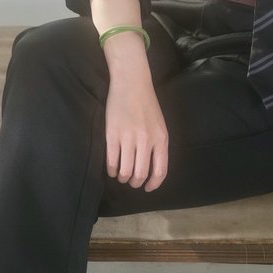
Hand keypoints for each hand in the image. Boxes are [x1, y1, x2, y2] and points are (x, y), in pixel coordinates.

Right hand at [102, 34, 168, 189]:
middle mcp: (146, 140)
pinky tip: (112, 168)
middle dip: (135, 183)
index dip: (153, 184)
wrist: (132, 84)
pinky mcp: (112, 134)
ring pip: (125, 170)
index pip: (160, 170)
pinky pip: (111, 161)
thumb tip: (152, 170)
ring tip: (121, 175)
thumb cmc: (147, 105)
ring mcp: (128, 137)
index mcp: (161, 139)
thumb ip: (158, 146)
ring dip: (122, 177)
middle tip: (131, 181)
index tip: (147, 188)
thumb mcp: (160, 126)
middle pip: (140, 174)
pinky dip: (111, 169)